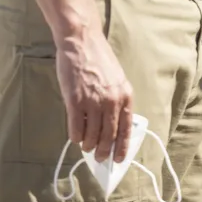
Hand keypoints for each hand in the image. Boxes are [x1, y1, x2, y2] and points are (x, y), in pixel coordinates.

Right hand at [55, 27, 132, 162]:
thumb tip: (112, 124)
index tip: (118, 159)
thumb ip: (116, 99)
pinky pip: (76, 127)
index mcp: (125, 95)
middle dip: (104, 151)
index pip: (126, 128)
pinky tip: (75, 137)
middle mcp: (112, 101)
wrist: (82, 43)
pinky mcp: (75, 101)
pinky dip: (76, 136)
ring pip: (92, 135)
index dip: (122, 146)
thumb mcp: (116, 79)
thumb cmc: (98, 60)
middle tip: (99, 157)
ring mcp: (93, 102)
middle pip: (109, 136)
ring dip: (88, 145)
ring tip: (86, 146)